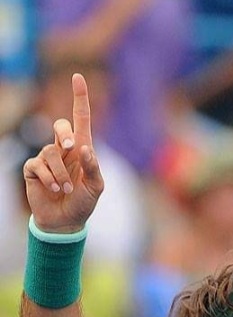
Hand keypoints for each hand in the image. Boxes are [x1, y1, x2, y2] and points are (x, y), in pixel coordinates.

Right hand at [23, 73, 103, 233]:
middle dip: (64, 132)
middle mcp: (64, 149)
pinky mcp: (33, 169)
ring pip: (51, 152)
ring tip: (67, 189)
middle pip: (60, 125)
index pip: (81, 118)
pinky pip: (37, 165)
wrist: (65, 221)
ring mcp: (47, 158)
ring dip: (61, 173)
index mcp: (82, 149)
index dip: (79, 98)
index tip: (78, 77)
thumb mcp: (96, 187)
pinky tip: (55, 190)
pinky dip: (49, 179)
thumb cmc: (84, 202)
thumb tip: (84, 149)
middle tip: (70, 146)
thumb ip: (93, 168)